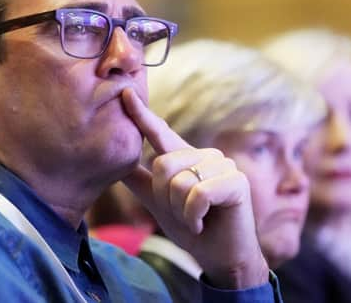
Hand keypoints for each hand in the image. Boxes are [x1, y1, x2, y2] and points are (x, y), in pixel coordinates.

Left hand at [120, 88, 268, 288]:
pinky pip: (198, 194)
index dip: (141, 114)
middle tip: (182, 214)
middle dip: (165, 199)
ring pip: (179, 182)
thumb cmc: (192, 228)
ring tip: (194, 219)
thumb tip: (114, 161)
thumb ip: (140, 180)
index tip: (124, 92)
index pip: (159, 132)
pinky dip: (193, 216)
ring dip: (180, 212)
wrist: (220, 258)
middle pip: (163, 165)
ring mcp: (223, 165)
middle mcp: (205, 155)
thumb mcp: (159, 202)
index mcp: (185, 157)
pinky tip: (202, 223)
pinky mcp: (236, 181)